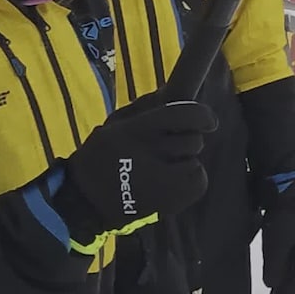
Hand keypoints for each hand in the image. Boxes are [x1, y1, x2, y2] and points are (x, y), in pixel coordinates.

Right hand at [60, 93, 215, 240]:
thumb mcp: (114, 126)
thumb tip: (173, 90)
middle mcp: (148, 155)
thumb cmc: (102, 158)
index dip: (203, 116)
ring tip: (163, 171)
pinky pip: (198, 182)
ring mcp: (160, 182)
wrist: (84, 203)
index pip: (182, 115)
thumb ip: (145, 110)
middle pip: (193, 140)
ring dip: (185, 163)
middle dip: (186, 143)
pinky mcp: (168, 202)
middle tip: (167, 151)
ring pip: (195, 161)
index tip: (210, 122)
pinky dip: (190, 182)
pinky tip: (170, 185)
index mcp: (135, 132)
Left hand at [260, 198, 294, 293]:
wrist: (287, 188)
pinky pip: (293, 254)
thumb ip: (275, 267)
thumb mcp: (276, 245)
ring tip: (274, 289)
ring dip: (286, 278)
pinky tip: (277, 266)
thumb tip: (272, 285)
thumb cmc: (283, 218)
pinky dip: (285, 265)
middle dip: (288, 289)